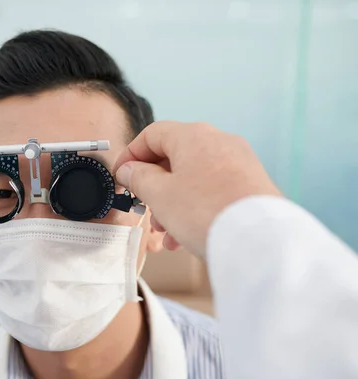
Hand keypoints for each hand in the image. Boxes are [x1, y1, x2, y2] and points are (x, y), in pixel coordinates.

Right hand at [113, 121, 281, 258]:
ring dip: (173, 202)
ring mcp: (239, 162)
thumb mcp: (159, 195)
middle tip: (144, 208)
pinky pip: (213, 190)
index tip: (121, 176)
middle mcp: (219, 142)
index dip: (131, 155)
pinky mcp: (251, 184)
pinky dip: (195, 207)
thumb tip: (130, 169)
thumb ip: (138, 177)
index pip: (152, 134)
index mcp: (194, 136)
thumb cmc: (207, 213)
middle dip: (154, 186)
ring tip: (165, 232)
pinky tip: (186, 235)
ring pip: (193, 177)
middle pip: (174, 157)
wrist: (259, 241)